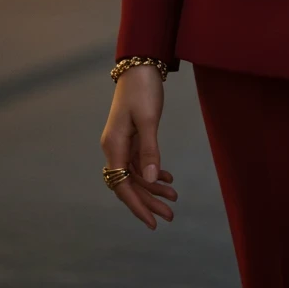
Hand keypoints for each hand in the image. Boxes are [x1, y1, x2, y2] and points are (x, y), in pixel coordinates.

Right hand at [100, 65, 177, 229]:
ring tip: (174, 199)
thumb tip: (151, 181)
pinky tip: (168, 180)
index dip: (136, 205)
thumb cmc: (143, 89)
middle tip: (170, 216)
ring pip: (136, 174)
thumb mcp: (149, 119)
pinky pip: (139, 161)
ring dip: (153, 188)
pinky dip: (153, 171)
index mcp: (114, 145)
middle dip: (149, 201)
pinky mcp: (130, 136)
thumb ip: (150, 150)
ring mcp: (122, 142)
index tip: (151, 222)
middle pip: (129, 183)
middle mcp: (114, 147)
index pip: (122, 185)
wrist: (140, 65)